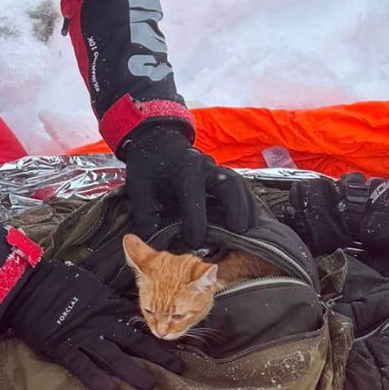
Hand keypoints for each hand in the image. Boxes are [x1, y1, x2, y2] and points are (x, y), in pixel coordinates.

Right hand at [0, 258, 180, 389]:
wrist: (27, 288)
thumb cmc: (59, 283)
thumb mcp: (91, 284)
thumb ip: (110, 296)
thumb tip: (127, 301)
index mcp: (109, 306)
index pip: (140, 321)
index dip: (159, 331)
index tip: (177, 340)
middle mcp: (102, 323)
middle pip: (136, 341)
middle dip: (159, 355)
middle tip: (179, 368)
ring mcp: (84, 337)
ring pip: (115, 357)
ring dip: (134, 371)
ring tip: (150, 385)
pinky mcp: (65, 349)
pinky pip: (84, 366)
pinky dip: (98, 377)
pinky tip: (113, 388)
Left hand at [121, 122, 258, 246]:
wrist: (158, 144)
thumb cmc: (149, 170)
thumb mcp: (139, 193)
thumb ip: (147, 220)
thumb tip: (160, 246)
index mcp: (182, 170)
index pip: (194, 199)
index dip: (196, 225)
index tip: (194, 244)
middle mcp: (204, 166)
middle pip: (228, 185)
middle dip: (235, 209)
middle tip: (238, 233)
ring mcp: (216, 169)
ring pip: (239, 185)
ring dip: (247, 208)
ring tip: (249, 231)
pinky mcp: (223, 175)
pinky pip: (241, 188)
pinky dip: (247, 205)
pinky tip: (249, 222)